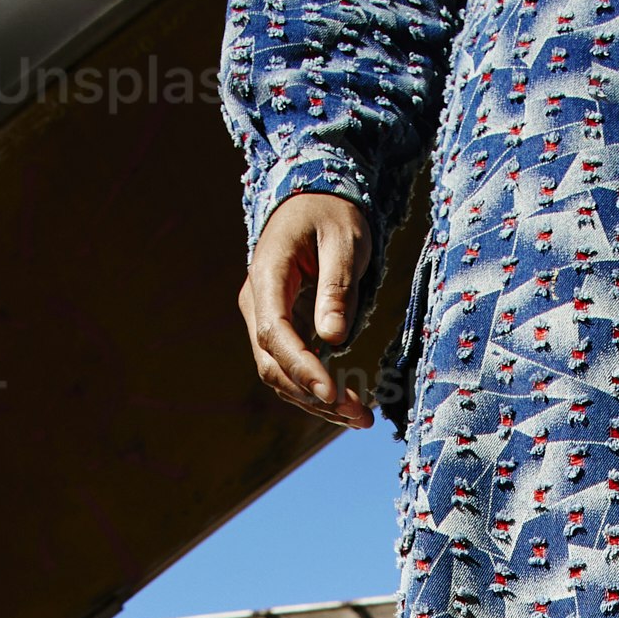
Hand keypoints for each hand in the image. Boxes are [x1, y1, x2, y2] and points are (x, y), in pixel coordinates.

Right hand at [239, 190, 376, 426]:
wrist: (313, 199)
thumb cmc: (331, 213)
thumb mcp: (344, 240)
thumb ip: (337, 287)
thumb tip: (333, 339)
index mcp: (267, 275)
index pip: (273, 333)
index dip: (301, 368)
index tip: (332, 393)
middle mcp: (257, 301)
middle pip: (272, 363)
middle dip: (313, 394)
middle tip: (360, 415)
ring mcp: (265, 318)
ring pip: (279, 374)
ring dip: (316, 401)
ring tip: (361, 418)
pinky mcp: (280, 329)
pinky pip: (291, 367)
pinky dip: (316, 389)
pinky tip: (347, 404)